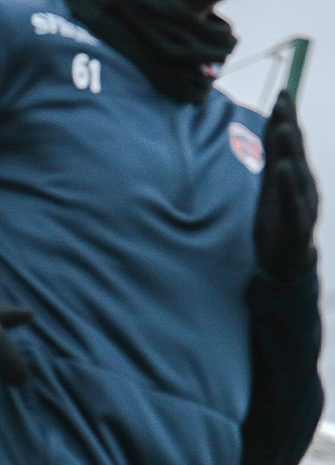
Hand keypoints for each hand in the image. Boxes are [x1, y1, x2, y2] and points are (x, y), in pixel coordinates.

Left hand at [256, 91, 318, 282]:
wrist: (285, 261)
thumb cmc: (279, 221)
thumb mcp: (271, 188)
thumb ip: (273, 160)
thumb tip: (273, 128)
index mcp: (294, 175)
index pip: (289, 143)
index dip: (285, 119)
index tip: (281, 93)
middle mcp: (302, 183)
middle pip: (294, 150)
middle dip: (288, 124)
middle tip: (283, 98)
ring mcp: (302, 202)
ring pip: (296, 171)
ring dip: (289, 148)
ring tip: (282, 127)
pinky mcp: (297, 222)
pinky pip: (293, 201)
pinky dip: (288, 184)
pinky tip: (284, 169)